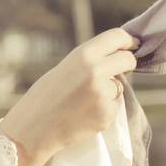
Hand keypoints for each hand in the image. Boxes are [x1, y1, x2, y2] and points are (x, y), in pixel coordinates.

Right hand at [1, 28, 138, 165]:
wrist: (33, 128)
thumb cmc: (45, 96)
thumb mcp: (66, 68)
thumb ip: (91, 61)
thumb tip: (120, 56)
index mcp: (84, 55)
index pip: (117, 37)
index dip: (128, 40)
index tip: (133, 44)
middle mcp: (97, 71)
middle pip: (128, 60)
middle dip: (127, 63)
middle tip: (122, 68)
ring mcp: (104, 95)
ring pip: (119, 86)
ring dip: (110, 90)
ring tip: (83, 100)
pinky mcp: (107, 115)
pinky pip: (114, 106)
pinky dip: (104, 108)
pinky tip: (83, 114)